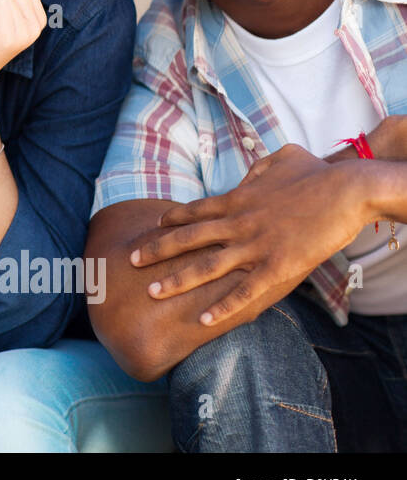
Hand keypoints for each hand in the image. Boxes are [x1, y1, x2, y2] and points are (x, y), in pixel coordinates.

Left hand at [130, 144, 373, 325]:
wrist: (349, 189)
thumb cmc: (320, 172)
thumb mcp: (282, 158)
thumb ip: (259, 168)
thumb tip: (249, 174)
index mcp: (238, 199)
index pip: (195, 211)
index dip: (172, 219)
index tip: (153, 226)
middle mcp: (238, 223)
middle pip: (188, 238)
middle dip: (157, 251)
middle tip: (131, 262)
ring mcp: (255, 246)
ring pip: (206, 266)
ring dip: (177, 280)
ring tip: (152, 293)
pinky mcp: (277, 266)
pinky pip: (244, 292)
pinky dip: (222, 307)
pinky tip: (202, 321)